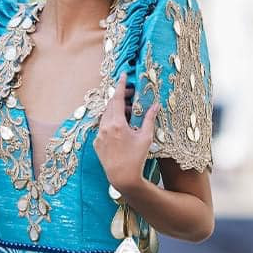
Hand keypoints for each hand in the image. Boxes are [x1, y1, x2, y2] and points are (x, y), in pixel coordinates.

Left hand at [92, 78, 157, 194]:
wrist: (122, 177)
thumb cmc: (136, 158)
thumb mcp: (146, 137)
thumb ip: (149, 119)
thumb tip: (156, 105)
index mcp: (117, 123)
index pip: (118, 98)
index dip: (121, 85)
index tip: (123, 75)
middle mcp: (105, 127)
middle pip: (111, 104)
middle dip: (120, 97)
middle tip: (131, 94)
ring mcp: (99, 135)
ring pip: (106, 115)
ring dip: (116, 110)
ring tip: (130, 113)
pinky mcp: (97, 143)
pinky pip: (103, 127)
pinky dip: (111, 122)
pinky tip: (121, 127)